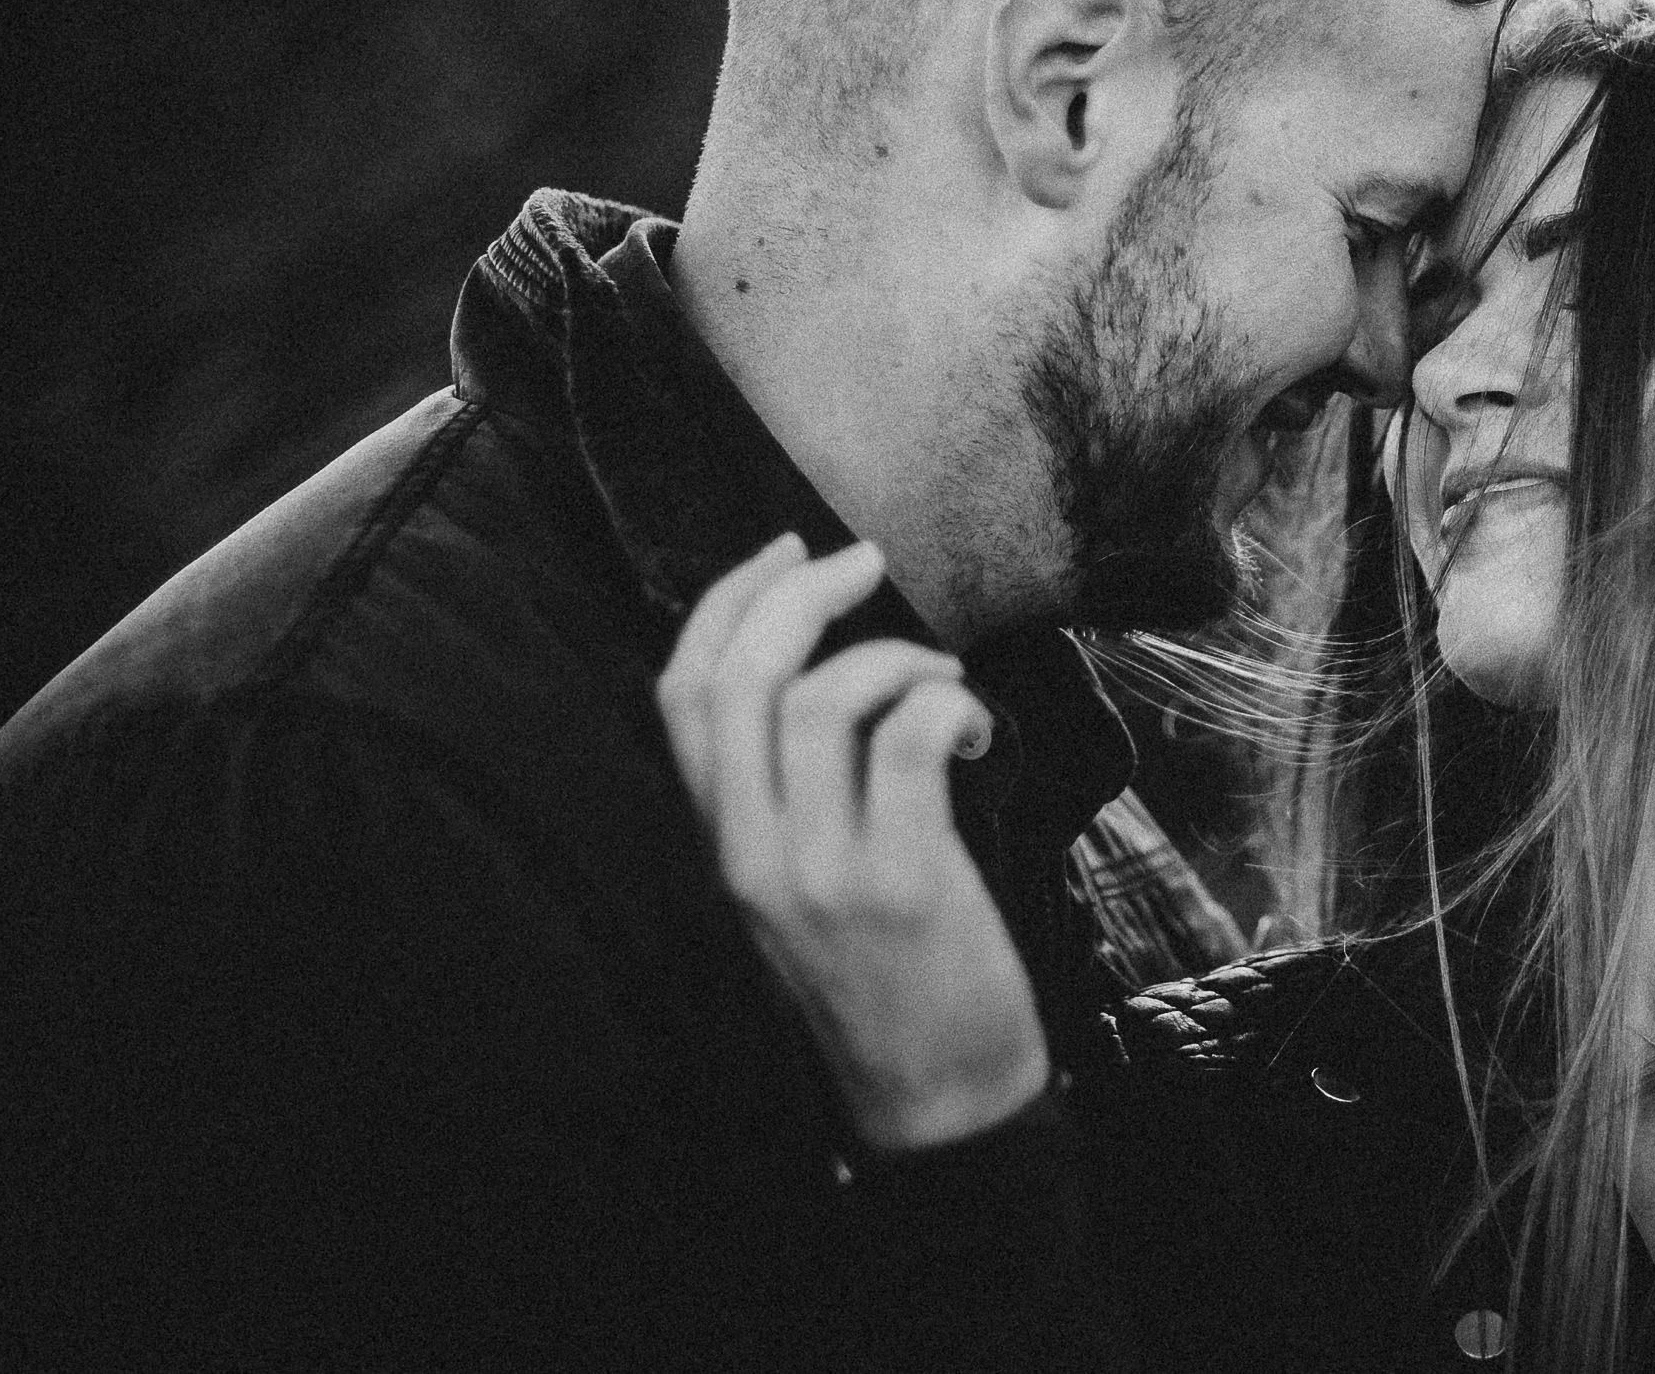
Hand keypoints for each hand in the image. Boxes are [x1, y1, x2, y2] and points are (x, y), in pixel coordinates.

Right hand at [656, 534, 1048, 1150]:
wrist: (934, 1099)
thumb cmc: (883, 975)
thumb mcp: (799, 885)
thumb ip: (787, 792)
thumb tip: (823, 667)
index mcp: (718, 846)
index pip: (681, 696)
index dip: (723, 605)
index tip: (781, 555)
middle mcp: (751, 855)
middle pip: (740, 679)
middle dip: (800, 596)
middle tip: (865, 563)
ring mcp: (821, 873)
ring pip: (821, 700)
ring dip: (895, 657)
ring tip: (941, 679)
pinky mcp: (901, 884)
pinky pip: (910, 740)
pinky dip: (948, 705)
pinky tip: (973, 730)